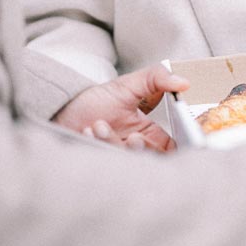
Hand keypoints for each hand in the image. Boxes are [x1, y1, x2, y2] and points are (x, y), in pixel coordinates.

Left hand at [53, 64, 188, 152]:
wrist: (62, 110)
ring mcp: (120, 160)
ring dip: (112, 142)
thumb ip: (157, 78)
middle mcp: (138, 150)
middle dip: (140, 148)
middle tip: (131, 136)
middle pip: (152, 161)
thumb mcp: (128, 85)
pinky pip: (108, 165)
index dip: (170, 148)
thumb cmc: (95, 100)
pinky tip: (87, 132)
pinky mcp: (103, 166)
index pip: (172, 149)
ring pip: (129, 162)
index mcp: (151, 134)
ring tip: (97, 125)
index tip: (156, 137)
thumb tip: (184, 82)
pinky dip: (96, 146)